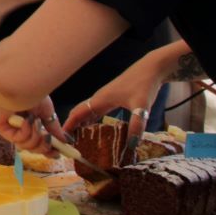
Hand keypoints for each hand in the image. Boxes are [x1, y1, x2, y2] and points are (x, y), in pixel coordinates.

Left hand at [0, 95, 65, 156]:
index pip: (38, 143)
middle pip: (32, 149)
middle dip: (43, 146)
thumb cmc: (32, 92)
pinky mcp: (1, 128)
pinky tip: (26, 120)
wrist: (20, 83)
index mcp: (30, 124)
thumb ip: (54, 128)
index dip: (47, 151)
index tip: (57, 154)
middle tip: (48, 138)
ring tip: (37, 123)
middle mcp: (19, 127)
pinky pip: (18, 140)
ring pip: (26, 147)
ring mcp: (10, 128)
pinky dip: (26, 131)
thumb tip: (64, 142)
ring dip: (35, 136)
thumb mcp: (48, 113)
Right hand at [62, 40, 187, 132]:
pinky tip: (97, 130)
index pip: (77, 114)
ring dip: (82, 124)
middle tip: (70, 144)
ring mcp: (106, 97)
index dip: (68, 126)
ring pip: (88, 112)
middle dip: (72, 127)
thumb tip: (131, 145)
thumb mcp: (141, 107)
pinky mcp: (113, 98)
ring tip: (81, 140)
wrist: (152, 68)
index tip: (62, 140)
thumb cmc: (144, 84)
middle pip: (79, 113)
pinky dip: (92, 121)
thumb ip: (136, 126)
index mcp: (100, 100)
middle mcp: (99, 98)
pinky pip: (97, 111)